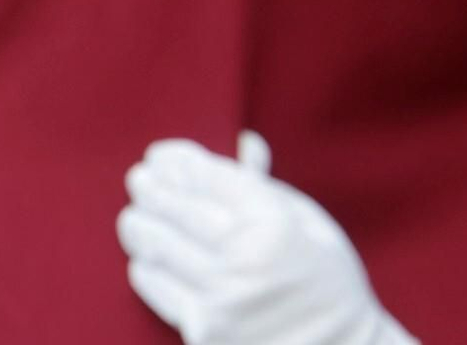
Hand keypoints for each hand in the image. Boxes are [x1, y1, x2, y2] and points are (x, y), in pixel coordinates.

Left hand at [118, 132, 416, 344]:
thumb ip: (267, 186)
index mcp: (275, 226)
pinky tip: (151, 255)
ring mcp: (220, 298)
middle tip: (140, 180)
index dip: (175, 161)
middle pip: (170, 206)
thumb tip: (244, 141)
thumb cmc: (328, 283)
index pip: (204, 176)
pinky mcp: (202, 330)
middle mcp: (244, 260)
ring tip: (138, 214)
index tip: (159, 156)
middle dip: (148, 186)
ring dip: (140, 222)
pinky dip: (146, 263)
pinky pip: (152, 282)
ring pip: (152, 242)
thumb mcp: (311, 225)